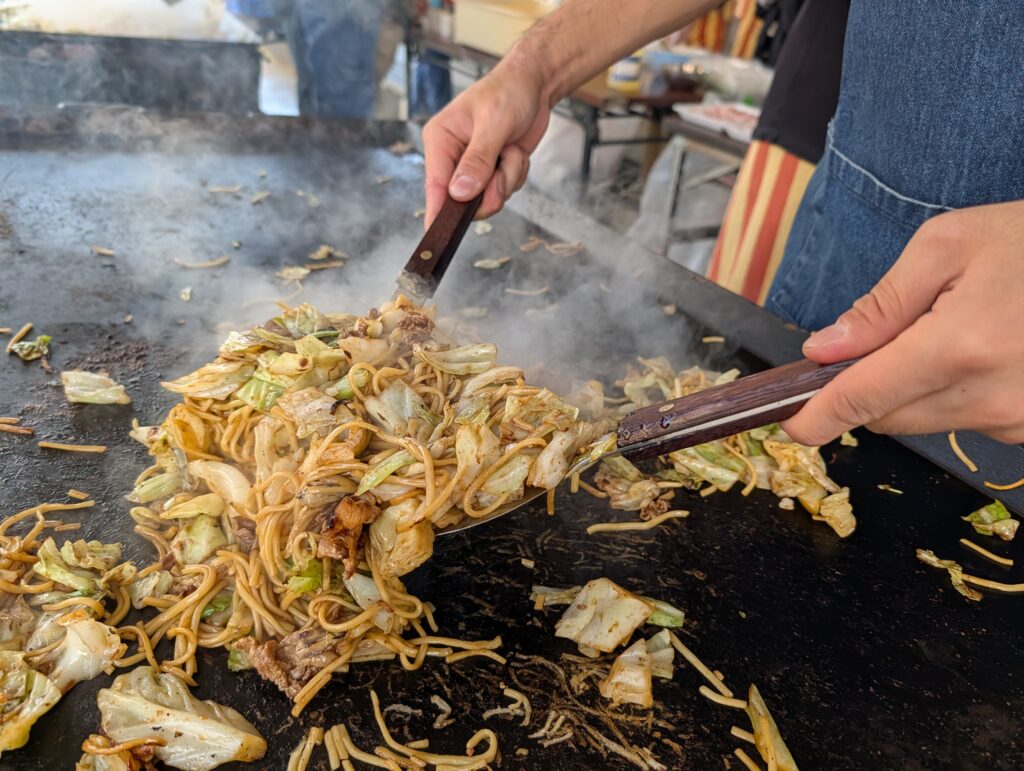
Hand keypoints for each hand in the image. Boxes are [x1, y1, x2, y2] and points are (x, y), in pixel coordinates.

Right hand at [422, 55, 550, 227]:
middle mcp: (452, 157)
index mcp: (440, 141)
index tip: (440, 237)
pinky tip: (516, 152)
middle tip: (504, 167)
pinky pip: (504, 191)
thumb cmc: (509, 92)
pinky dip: (516, 174)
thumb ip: (477, 160)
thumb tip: (459, 194)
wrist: (535, 84)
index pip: (435, 185)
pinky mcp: (491, 171)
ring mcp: (472, 167)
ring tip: (511, 150)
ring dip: (508, 179)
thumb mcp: (494, 124)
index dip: (438, 213)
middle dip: (491, 189)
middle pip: (463, 201)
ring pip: (488, 198)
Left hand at [781, 200, 1023, 445]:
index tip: (790, 424)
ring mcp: (1019, 419)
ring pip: (924, 421)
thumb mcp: (949, 245)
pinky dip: (954, 392)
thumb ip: (881, 304)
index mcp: (961, 346)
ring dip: (914, 387)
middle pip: (887, 416)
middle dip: (868, 385)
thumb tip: (826, 351)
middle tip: (886, 337)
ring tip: (955, 330)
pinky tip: (984, 349)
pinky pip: (966, 419)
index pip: (864, 398)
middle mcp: (992, 396)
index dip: (817, 415)